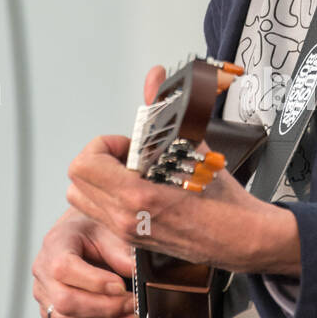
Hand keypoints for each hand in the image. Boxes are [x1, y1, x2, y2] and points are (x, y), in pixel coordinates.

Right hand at [32, 210, 136, 317]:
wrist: (79, 238)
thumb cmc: (91, 233)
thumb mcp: (108, 232)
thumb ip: (120, 253)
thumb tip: (136, 274)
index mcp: (54, 246)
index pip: (64, 268)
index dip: (94, 282)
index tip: (121, 286)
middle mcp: (42, 274)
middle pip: (65, 301)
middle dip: (105, 308)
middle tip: (132, 304)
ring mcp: (45, 298)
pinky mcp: (53, 316)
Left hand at [64, 64, 301, 276]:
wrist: (240, 238)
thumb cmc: (223, 200)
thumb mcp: (192, 147)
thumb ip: (163, 108)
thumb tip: (154, 77)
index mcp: (136, 196)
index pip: (84, 164)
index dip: (103, 145)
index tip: (128, 145)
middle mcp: (125, 217)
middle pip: (76, 181)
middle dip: (98, 161)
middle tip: (127, 156)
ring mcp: (127, 232)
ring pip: (82, 200)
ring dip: (99, 180)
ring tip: (129, 173)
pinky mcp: (133, 240)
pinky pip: (101, 214)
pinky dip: (109, 196)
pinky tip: (139, 188)